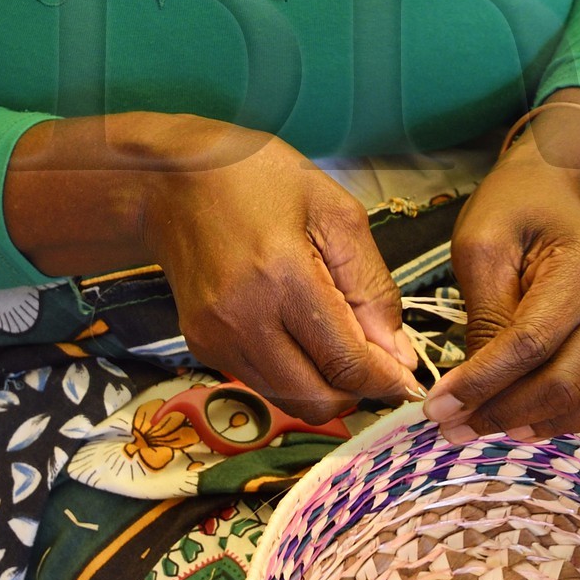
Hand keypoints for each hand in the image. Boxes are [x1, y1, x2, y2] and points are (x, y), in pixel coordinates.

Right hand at [140, 126, 419, 425]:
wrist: (172, 181)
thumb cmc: (258, 179)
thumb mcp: (335, 212)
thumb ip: (372, 287)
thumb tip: (398, 355)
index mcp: (283, 277)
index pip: (346, 364)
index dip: (386, 380)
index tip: (408, 375)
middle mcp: (244, 319)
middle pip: (318, 400)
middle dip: (357, 391)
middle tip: (375, 360)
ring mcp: (216, 338)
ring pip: (291, 400)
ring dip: (325, 386)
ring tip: (337, 342)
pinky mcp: (201, 345)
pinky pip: (262, 383)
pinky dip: (293, 374)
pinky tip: (300, 335)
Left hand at [425, 96, 579, 443]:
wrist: (557, 190)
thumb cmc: (514, 209)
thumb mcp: (481, 245)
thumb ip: (483, 314)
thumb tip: (472, 389)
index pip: (530, 345)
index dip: (482, 384)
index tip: (436, 409)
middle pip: (565, 383)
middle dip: (503, 414)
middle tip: (451, 427)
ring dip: (542, 424)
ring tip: (487, 427)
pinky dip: (573, 417)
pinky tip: (527, 419)